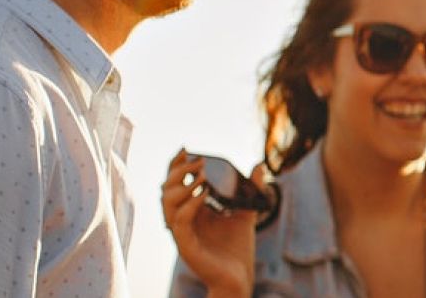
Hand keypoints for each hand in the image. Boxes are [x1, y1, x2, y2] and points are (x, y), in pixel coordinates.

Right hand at [162, 149, 261, 294]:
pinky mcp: (185, 245)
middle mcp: (182, 220)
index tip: (187, 148)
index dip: (176, 165)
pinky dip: (189, 205)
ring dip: (182, 186)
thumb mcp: (246, 212)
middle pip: (166, 189)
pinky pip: (178, 222)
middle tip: (198, 161)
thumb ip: (251, 190)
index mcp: (191, 211)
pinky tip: (204, 194)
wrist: (239, 277)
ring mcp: (182, 233)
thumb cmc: (237, 249)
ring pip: (166, 205)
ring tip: (202, 176)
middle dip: (179, 171)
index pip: (175, 183)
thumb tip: (259, 165)